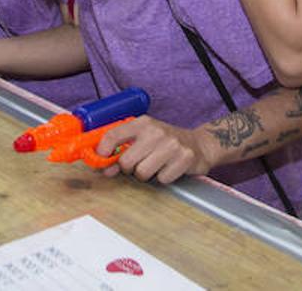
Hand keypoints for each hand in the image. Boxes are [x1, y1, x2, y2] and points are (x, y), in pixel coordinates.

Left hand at [95, 116, 213, 183]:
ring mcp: (171, 144)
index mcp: (142, 123)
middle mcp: (156, 131)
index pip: (112, 135)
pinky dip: (164, 178)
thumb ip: (122, 150)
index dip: (102, 152)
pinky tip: (169, 168)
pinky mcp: (184, 158)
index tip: (101, 163)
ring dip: (146, 176)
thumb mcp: (144, 138)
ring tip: (155, 166)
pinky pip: (162, 179)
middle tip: (138, 165)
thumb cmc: (165, 143)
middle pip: (126, 162)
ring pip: (142, 173)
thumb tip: (103, 168)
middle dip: (129, 169)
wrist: (200, 144)